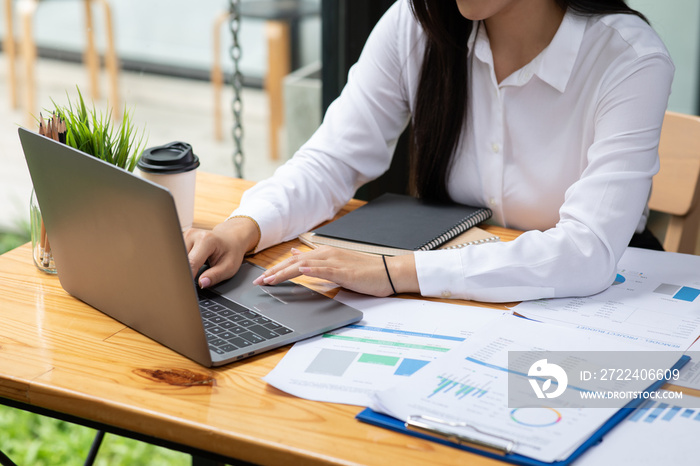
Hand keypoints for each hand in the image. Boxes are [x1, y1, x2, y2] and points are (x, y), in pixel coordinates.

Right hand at [184, 217, 259, 287]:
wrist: (231, 239)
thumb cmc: (231, 252)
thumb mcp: (229, 267)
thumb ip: (215, 276)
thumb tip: (202, 283)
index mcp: (206, 240)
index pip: (191, 263)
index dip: (188, 277)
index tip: (188, 289)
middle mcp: (193, 235)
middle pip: (181, 260)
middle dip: (184, 273)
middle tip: (189, 284)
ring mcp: (186, 235)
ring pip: (177, 258)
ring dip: (182, 268)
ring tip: (194, 272)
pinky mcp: (182, 238)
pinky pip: (177, 255)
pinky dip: (182, 264)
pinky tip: (189, 267)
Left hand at [253, 246, 419, 296]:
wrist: (389, 272)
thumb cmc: (366, 272)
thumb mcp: (338, 266)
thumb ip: (318, 262)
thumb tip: (299, 257)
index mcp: (325, 254)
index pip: (295, 261)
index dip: (277, 269)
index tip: (263, 278)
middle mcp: (327, 254)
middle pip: (295, 262)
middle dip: (275, 272)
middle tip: (259, 282)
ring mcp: (335, 261)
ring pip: (304, 265)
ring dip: (285, 272)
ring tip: (270, 279)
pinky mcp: (344, 270)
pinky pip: (324, 269)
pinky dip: (311, 270)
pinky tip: (300, 272)